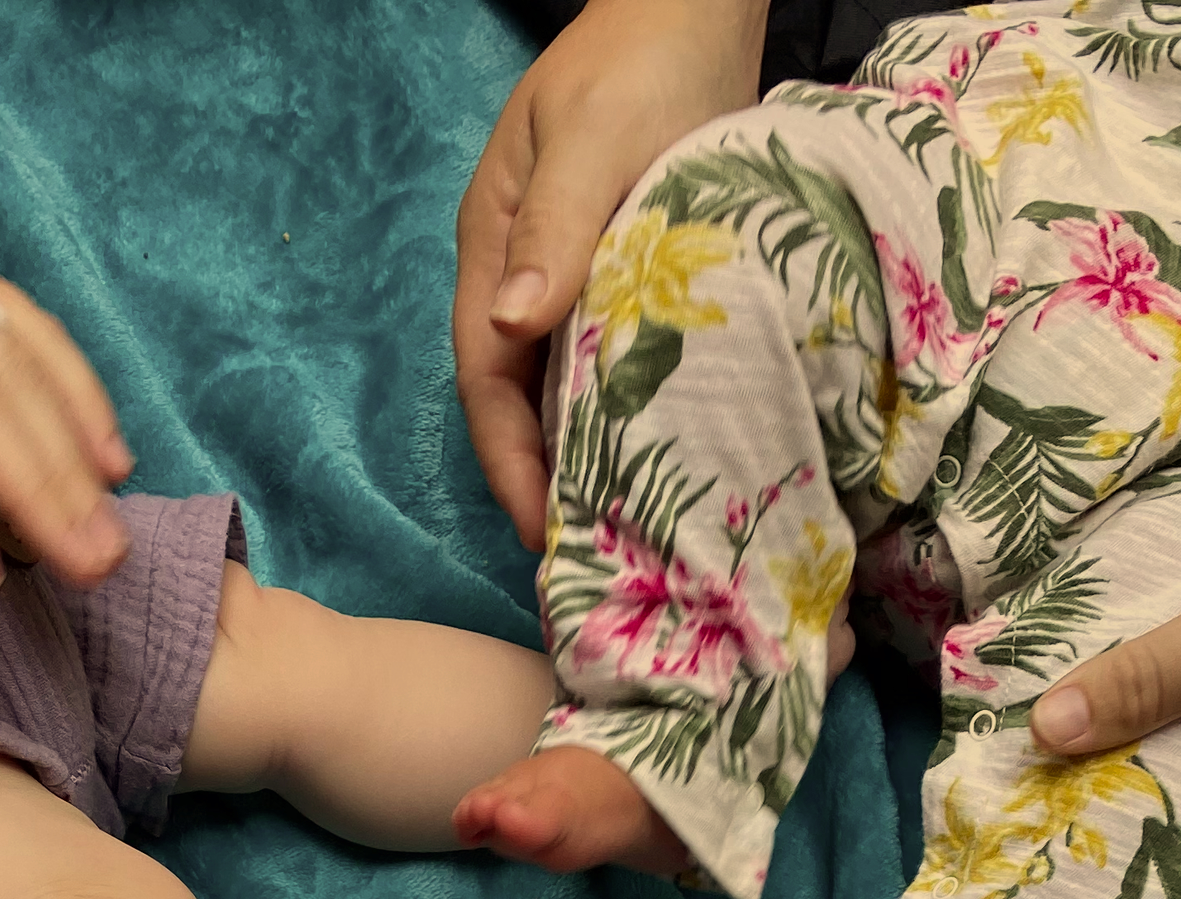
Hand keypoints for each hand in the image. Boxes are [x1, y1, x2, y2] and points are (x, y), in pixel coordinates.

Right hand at [455, 0, 765, 542]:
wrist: (694, 3)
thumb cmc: (643, 57)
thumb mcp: (596, 136)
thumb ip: (555, 225)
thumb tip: (514, 324)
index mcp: (495, 245)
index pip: (486, 376)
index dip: (509, 461)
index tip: (543, 531)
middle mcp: (523, 273)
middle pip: (517, 400)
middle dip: (540, 483)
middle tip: (584, 561)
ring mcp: (569, 278)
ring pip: (560, 391)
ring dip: (582, 462)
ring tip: (619, 533)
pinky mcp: (620, 279)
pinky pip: (608, 368)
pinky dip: (622, 421)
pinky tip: (653, 463)